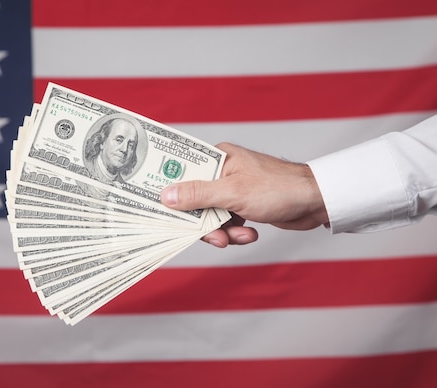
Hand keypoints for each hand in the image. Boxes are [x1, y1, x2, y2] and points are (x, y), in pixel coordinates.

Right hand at [160, 142, 328, 246]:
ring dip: (223, 231)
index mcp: (217, 159)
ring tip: (239, 236)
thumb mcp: (232, 192)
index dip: (171, 191)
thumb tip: (166, 196)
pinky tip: (250, 233)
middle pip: (195, 200)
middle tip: (213, 236)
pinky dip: (236, 232)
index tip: (158, 207)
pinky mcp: (243, 205)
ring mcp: (232, 190)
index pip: (183, 174)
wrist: (316, 202)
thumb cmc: (278, 188)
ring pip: (211, 216)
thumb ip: (197, 195)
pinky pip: (227, 222)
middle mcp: (222, 172)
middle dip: (204, 222)